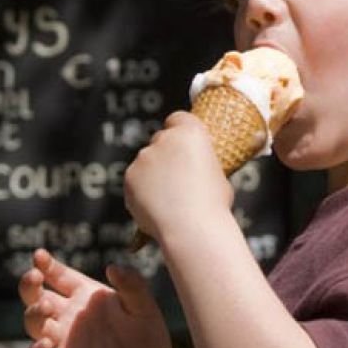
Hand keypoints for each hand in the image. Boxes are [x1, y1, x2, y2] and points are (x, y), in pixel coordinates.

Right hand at [20, 250, 173, 347]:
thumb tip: (113, 267)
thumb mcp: (144, 307)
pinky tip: (47, 345)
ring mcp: (63, 339)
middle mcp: (69, 314)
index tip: (39, 256)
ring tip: (46, 308)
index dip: (45, 264)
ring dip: (33, 313)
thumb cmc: (148, 336)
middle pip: (35, 295)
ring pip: (33, 322)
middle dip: (29, 284)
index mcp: (84, 294)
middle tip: (34, 276)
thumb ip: (132, 286)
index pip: (57, 275)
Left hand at [123, 111, 230, 243]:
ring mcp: (144, 157)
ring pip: (146, 162)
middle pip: (160, 140)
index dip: (179, 130)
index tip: (182, 144)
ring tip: (169, 199)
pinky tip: (156, 205)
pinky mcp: (129, 175)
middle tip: (176, 177)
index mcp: (191, 133)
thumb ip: (200, 163)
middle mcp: (164, 139)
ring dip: (153, 174)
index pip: (178, 119)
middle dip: (165, 154)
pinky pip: (135, 180)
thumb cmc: (213, 205)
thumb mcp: (218, 175)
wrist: (192, 228)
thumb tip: (194, 167)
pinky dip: (141, 189)